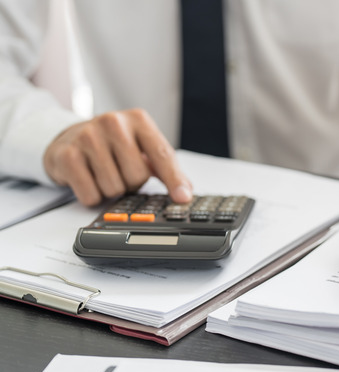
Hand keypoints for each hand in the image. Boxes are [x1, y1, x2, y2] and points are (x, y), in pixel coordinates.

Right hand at [43, 109, 191, 206]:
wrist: (69, 138)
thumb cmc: (113, 146)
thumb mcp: (142, 148)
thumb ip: (165, 168)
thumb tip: (185, 192)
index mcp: (139, 120)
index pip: (162, 154)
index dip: (174, 179)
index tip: (182, 198)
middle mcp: (113, 122)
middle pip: (137, 176)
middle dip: (132, 183)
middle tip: (121, 171)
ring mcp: (88, 136)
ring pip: (114, 187)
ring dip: (112, 190)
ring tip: (104, 173)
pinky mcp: (67, 154)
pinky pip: (90, 194)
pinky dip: (92, 196)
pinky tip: (88, 179)